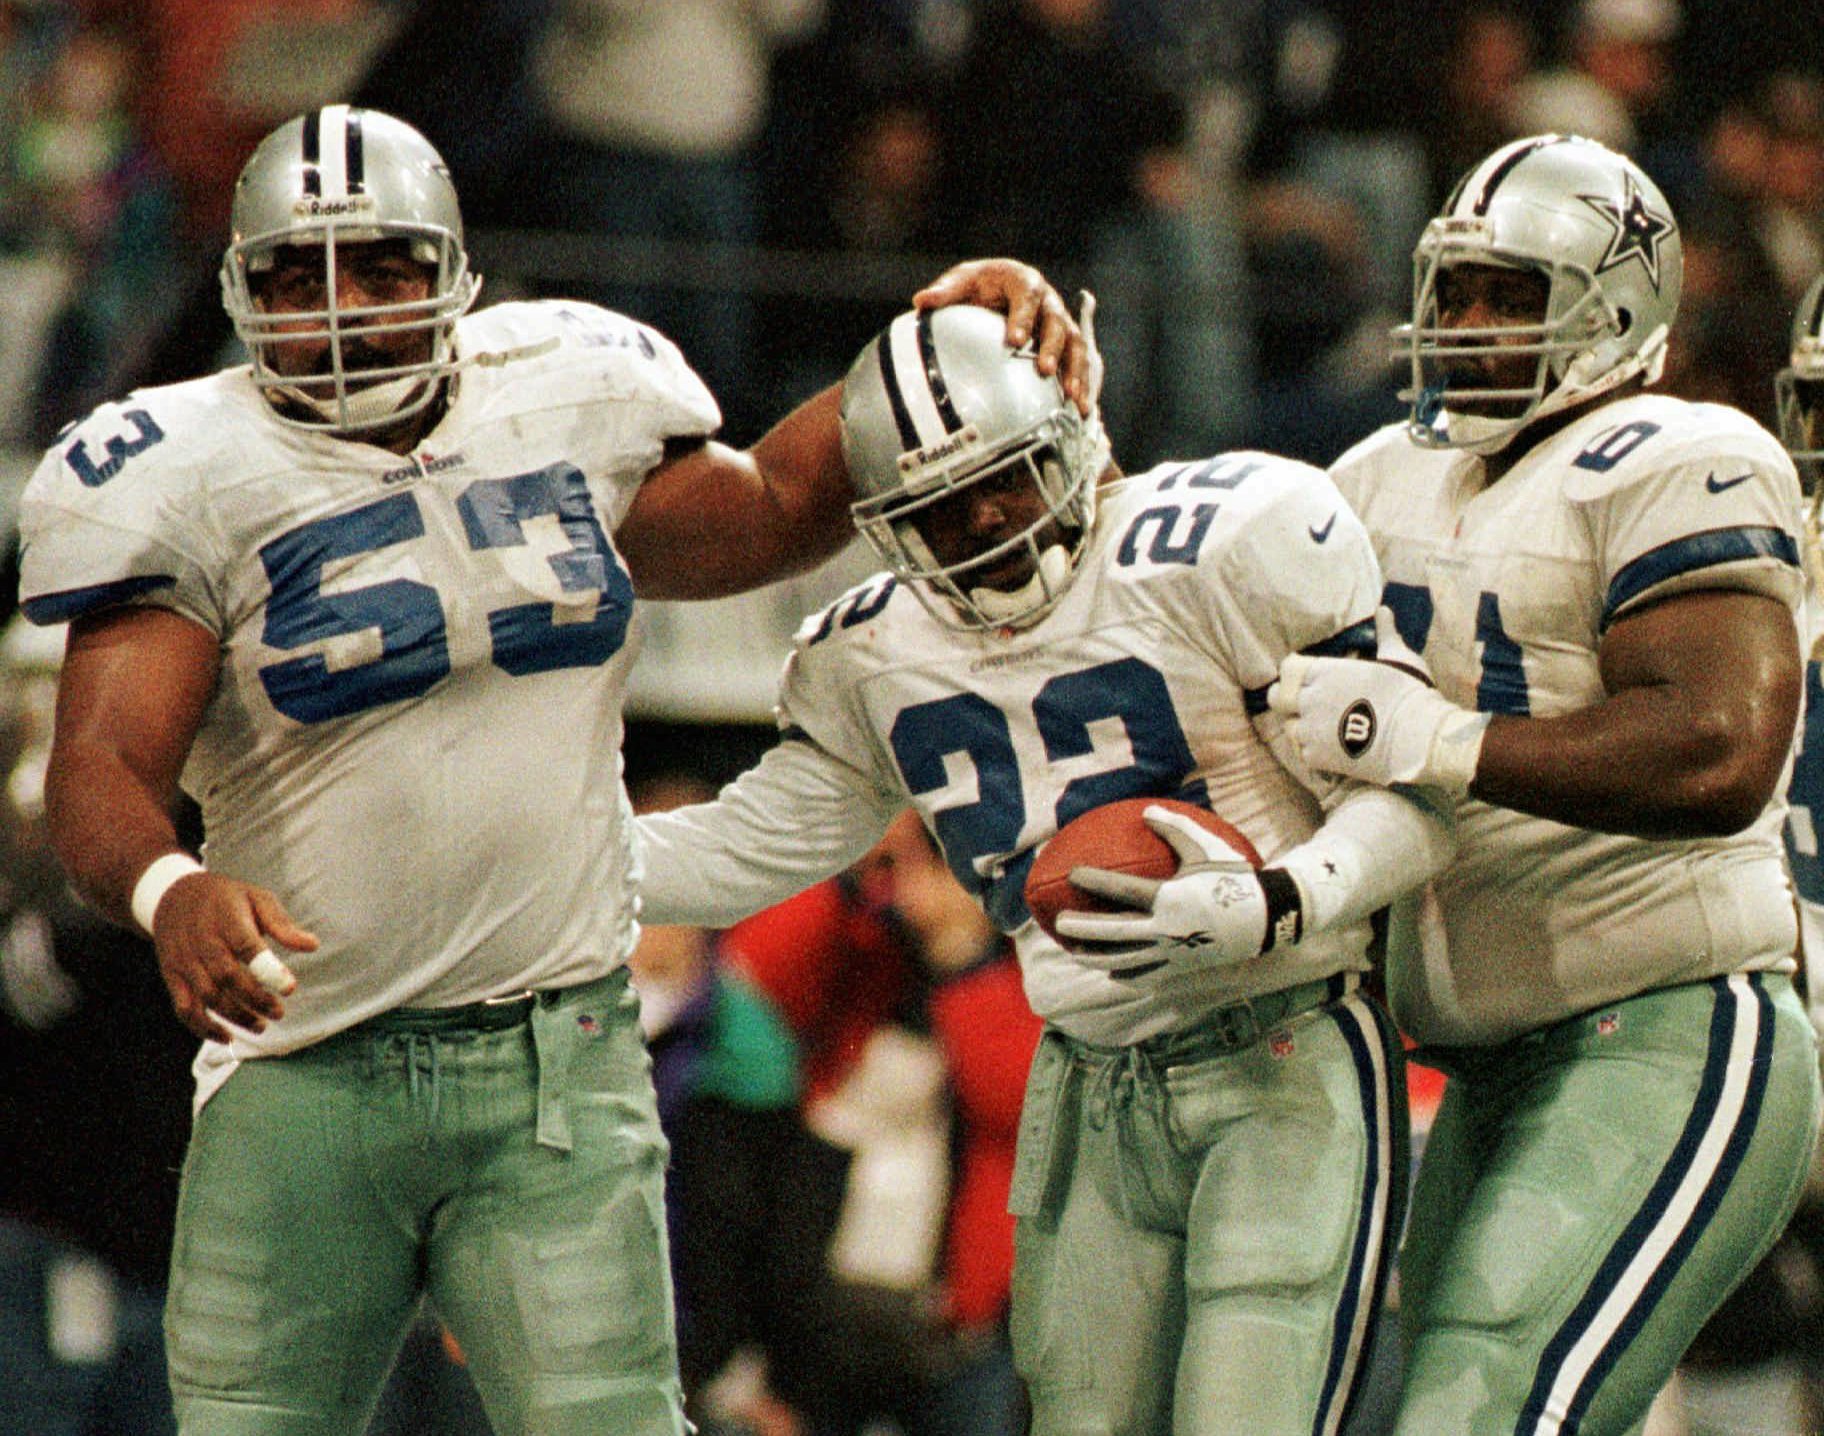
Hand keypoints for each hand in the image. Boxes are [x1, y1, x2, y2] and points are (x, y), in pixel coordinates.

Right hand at [152, 871, 318, 1041]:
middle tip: (279, 1012)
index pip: (246, 946)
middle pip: (227, 976)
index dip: (268, 970)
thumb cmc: (226, 899)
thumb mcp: (257, 898)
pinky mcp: (172, 977)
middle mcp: (202, 942)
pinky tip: (226, 1037)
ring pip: (207, 996)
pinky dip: (203, 1027)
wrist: (174, 895)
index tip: (290, 988)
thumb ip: (282, 924)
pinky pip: (184, 1008)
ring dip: (235, 1016)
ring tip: (261, 1026)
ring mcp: (184, 961)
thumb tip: (312, 945)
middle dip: (255, 999)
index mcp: (227, 919)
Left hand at [913, 261, 1095, 413]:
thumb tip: (921, 302)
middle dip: (1052, 347)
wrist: (1000, 288)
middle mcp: (1048, 301)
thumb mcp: (962, 282)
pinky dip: (1082, 385)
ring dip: (1075, 371)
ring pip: (1075, 345)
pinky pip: (1080, 364)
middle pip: (1057, 322)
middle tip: (1043, 370)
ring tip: (1071, 397)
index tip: (1014, 341)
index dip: (1024, 318)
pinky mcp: (1067, 344)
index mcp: (1023, 281)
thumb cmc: (980, 286)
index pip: (1027, 297)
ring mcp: (1061, 323)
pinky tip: (1080, 410)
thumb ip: (945, 292)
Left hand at [1053, 806, 1299, 974]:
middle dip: (1083, 928)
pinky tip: (1110, 971)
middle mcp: (1167, 929)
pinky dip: (1125, 974)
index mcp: (1170, 898)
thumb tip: (1146, 811)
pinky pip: (1146, 975)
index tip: (1073, 874)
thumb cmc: (1235, 877)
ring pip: (1124, 960)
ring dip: (1095, 957)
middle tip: (1059, 923)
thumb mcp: (1207, 847)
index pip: (1122, 890)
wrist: (1267, 918)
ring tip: (1074, 951)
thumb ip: (1175, 828)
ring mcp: (1173, 953)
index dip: (1094, 881)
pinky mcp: (1181, 969)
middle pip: (1114, 932)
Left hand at [1268, 608, 1488, 794]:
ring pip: (1290, 728)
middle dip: (1284, 700)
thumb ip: (1385, 634)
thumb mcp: (1399, 657)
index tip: (1304, 679)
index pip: (1288, 668)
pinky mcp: (1317, 757)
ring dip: (1302, 729)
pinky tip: (1333, 750)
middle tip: (1301, 705)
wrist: (1418, 738)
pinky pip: (1304, 754)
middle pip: (1276, 698)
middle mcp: (1310, 699)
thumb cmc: (1410, 693)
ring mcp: (1311, 730)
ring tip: (1323, 731)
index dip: (1294, 674)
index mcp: (1325, 671)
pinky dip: (1315, 753)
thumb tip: (1384, 610)